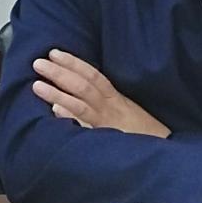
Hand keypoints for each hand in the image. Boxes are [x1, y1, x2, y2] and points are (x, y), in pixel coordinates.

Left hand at [32, 50, 169, 137]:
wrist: (164, 149)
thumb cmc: (144, 132)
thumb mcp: (127, 109)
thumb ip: (108, 100)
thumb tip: (81, 89)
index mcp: (115, 98)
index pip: (92, 75)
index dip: (73, 63)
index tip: (55, 53)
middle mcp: (109, 108)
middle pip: (82, 86)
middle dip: (59, 73)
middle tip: (38, 63)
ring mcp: (105, 124)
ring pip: (80, 105)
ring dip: (57, 94)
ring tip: (37, 86)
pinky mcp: (104, 141)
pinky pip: (85, 129)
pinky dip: (71, 119)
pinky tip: (56, 113)